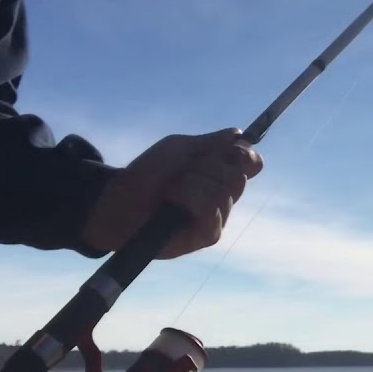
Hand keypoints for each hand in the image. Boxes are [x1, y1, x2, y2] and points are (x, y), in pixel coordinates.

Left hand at [80, 127, 263, 259]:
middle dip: (208, 167)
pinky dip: (191, 199)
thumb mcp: (177, 148)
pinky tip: (174, 202)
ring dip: (193, 183)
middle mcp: (224, 196)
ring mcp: (217, 217)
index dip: (245, 155)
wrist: (119, 200)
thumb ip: (210, 143)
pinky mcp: (208, 236)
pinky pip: (212, 211)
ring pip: (224, 191)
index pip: (252, 163)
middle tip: (183, 172)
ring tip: (172, 190)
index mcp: (220, 173)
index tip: (229, 150)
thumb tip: (241, 135)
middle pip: (239, 176)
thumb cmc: (147, 174)